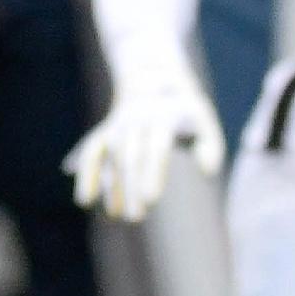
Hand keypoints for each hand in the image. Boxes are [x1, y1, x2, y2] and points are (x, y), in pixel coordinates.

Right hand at [66, 60, 228, 220]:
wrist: (152, 78)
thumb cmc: (186, 110)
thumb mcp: (205, 119)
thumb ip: (210, 145)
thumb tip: (207, 170)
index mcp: (163, 117)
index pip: (156, 148)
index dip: (152, 173)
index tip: (151, 200)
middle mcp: (136, 120)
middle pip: (131, 156)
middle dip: (130, 187)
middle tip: (135, 217)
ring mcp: (117, 125)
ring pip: (110, 156)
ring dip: (110, 185)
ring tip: (114, 215)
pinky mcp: (105, 132)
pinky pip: (93, 152)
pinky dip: (86, 174)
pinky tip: (85, 200)